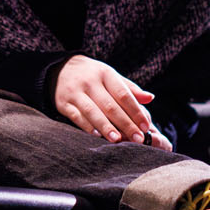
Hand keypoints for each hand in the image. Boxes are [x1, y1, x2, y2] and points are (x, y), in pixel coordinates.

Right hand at [54, 55, 171, 149]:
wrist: (59, 69)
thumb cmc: (92, 76)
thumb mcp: (110, 76)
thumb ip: (130, 88)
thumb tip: (150, 98)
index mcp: (105, 74)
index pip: (123, 94)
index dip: (135, 111)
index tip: (145, 126)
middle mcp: (90, 82)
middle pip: (110, 105)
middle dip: (125, 123)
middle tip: (138, 139)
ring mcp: (75, 93)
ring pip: (92, 112)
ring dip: (106, 127)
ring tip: (118, 140)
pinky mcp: (64, 103)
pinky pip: (76, 116)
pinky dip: (87, 126)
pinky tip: (96, 135)